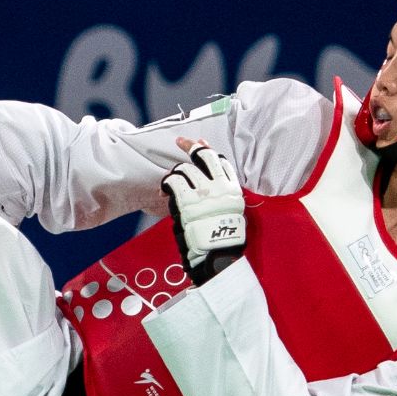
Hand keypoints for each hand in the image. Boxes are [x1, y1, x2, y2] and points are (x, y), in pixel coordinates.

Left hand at [162, 138, 245, 264]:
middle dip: (190, 146)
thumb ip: (219, 191)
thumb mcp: (230, 210)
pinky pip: (174, 181)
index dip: (208, 150)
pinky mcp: (187, 200)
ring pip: (185, 169)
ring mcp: (203, 192)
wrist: (216, 252)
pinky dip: (166, 183)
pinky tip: (164, 191)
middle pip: (204, 156)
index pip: (221, 161)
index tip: (200, 143)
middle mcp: (219, 187)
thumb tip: (209, 178)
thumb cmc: (220, 236)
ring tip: (171, 184)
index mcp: (233, 189)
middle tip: (180, 142)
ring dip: (175, 174)